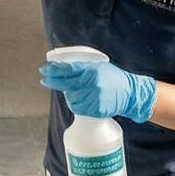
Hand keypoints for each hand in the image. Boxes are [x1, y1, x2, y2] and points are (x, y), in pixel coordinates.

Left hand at [40, 57, 157, 122]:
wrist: (130, 93)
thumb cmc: (113, 78)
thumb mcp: (99, 67)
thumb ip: (83, 68)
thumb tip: (62, 68)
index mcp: (93, 70)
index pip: (69, 69)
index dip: (55, 70)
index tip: (44, 69)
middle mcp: (92, 83)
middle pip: (66, 84)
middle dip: (54, 81)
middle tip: (45, 80)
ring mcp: (94, 97)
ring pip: (71, 98)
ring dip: (70, 95)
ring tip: (80, 91)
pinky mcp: (96, 109)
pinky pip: (79, 108)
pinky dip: (77, 104)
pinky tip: (84, 100)